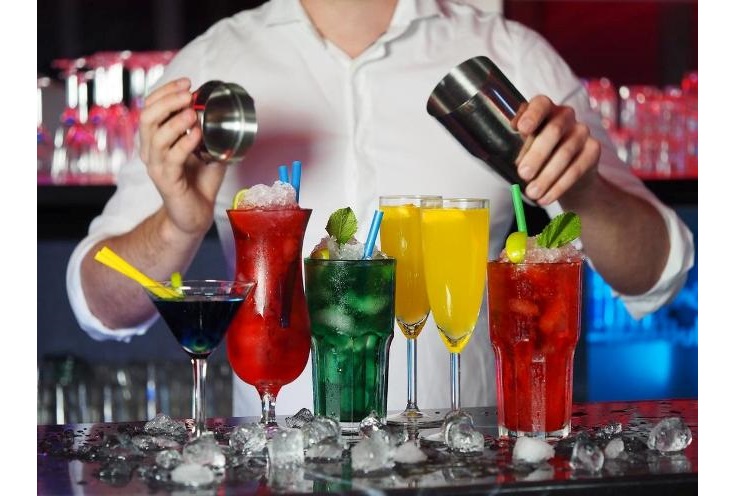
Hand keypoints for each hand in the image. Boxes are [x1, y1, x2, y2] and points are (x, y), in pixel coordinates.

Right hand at [138, 77, 227, 235]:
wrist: (194, 216)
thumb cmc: (199, 183)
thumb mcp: (208, 152)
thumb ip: (213, 133)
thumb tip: (230, 113)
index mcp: (156, 139)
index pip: (150, 107)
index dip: (165, 92)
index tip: (186, 83)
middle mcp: (151, 151)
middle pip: (147, 117)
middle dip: (167, 101)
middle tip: (187, 95)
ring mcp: (156, 166)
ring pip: (156, 136)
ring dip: (175, 121)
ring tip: (192, 113)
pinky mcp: (166, 181)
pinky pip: (171, 158)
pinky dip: (183, 143)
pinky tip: (196, 135)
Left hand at [515, 95, 600, 205]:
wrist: (566, 175)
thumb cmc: (539, 156)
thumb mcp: (525, 148)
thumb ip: (519, 147)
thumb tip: (512, 160)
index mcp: (545, 110)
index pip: (540, 104)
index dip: (532, 115)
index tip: (521, 129)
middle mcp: (565, 116)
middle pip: (553, 131)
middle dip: (536, 155)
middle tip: (523, 174)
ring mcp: (582, 131)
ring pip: (565, 153)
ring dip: (546, 176)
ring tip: (532, 193)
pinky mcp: (593, 149)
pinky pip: (576, 169)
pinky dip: (559, 186)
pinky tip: (546, 198)